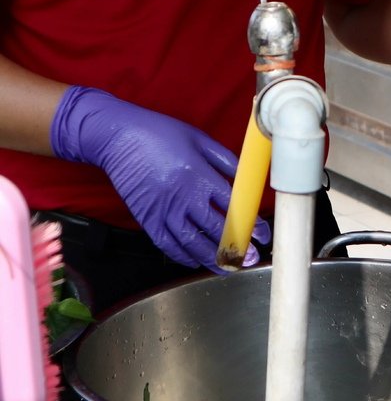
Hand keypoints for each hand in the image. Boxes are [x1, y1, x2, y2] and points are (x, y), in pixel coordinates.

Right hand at [50, 86, 270, 271]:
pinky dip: (182, 256)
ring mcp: (163, 210)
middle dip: (237, 247)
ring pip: (192, 243)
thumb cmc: (161, 133)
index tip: (262, 235)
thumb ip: (226, 162)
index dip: (252, 225)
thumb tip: (246, 179)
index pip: (235, 208)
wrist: (118, 136)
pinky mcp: (146, 217)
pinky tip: (196, 261)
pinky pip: (167, 244)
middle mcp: (183, 197)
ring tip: (228, 267)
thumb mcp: (200, 140)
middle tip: (250, 257)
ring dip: (212, 259)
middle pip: (216, 230)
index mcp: (200, 177)